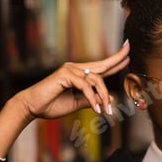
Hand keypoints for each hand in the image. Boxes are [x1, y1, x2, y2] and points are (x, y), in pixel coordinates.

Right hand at [13, 41, 129, 121]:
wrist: (32, 107)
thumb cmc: (51, 105)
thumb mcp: (76, 104)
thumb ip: (90, 100)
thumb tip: (106, 100)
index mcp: (78, 74)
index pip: (101, 67)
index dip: (114, 61)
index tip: (128, 56)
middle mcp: (75, 68)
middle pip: (101, 64)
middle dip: (117, 58)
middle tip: (130, 50)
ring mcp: (69, 70)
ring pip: (96, 80)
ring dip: (103, 96)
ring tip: (106, 111)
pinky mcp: (64, 75)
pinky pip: (85, 86)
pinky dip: (92, 98)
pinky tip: (96, 109)